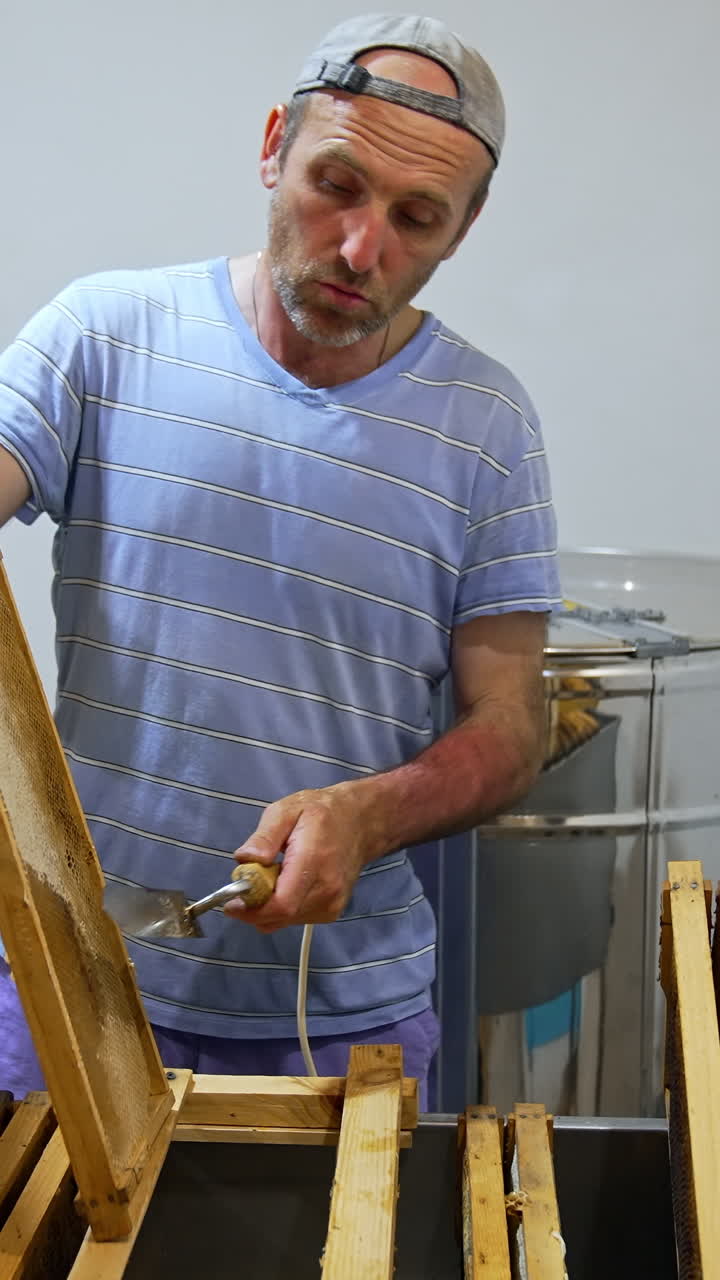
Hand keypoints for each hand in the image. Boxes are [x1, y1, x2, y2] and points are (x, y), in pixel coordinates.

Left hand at [226, 782, 381, 932]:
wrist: (360, 822)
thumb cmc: (321, 812)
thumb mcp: (287, 810)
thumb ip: (265, 836)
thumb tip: (244, 860)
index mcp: (314, 862)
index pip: (282, 904)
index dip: (251, 910)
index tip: (231, 903)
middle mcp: (327, 890)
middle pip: (280, 916)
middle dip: (254, 906)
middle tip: (248, 881)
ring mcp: (332, 904)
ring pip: (285, 921)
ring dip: (267, 907)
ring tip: (272, 876)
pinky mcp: (331, 912)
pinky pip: (295, 919)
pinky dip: (281, 908)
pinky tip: (286, 884)